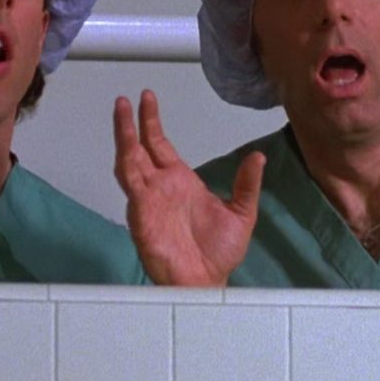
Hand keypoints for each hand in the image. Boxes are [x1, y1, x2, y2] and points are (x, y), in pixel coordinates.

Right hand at [113, 89, 264, 286]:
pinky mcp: (140, 210)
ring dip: (124, 135)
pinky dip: (126, 160)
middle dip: (133, 122)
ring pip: (129, 158)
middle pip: (141, 146)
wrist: (204, 282)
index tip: (148, 100)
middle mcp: (161, 186)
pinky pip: (130, 181)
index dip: (152, 123)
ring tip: (121, 110)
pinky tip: (126, 145)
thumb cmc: (218, 254)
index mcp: (181, 182)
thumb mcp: (242, 213)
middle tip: (128, 98)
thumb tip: (258, 157)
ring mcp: (148, 196)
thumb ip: (246, 184)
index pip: (160, 145)